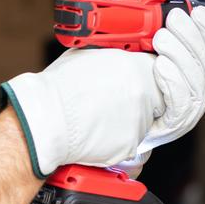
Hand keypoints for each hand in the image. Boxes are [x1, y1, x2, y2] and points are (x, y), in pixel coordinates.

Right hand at [2, 48, 162, 177]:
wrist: (44, 120)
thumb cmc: (58, 89)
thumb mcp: (89, 57)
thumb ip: (115, 57)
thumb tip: (123, 57)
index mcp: (135, 67)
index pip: (160, 73)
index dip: (149, 80)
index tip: (140, 85)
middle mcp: (142, 94)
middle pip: (157, 100)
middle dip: (143, 104)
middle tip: (116, 104)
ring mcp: (139, 122)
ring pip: (145, 124)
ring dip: (130, 124)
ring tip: (101, 119)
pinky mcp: (131, 146)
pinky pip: (133, 145)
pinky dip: (119, 142)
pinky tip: (98, 133)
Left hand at [139, 6, 204, 151]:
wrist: (112, 121)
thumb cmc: (132, 84)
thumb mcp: (146, 53)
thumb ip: (160, 33)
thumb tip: (165, 7)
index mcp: (197, 71)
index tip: (198, 11)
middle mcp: (198, 89)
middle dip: (192, 35)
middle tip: (172, 19)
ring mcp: (189, 108)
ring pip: (196, 78)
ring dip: (180, 53)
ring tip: (160, 38)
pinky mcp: (175, 123)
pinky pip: (181, 101)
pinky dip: (173, 80)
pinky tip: (159, 66)